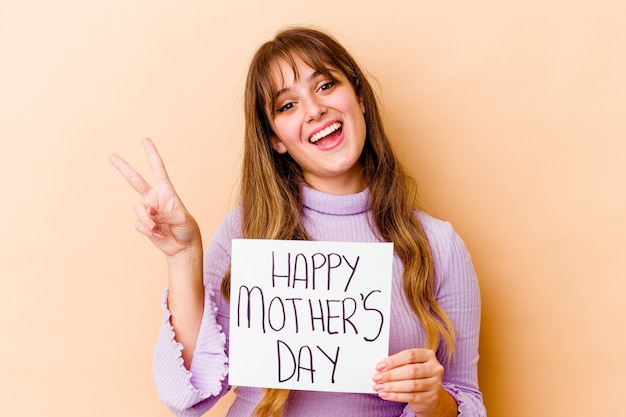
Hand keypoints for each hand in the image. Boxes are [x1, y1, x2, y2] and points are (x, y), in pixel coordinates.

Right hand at [109, 138, 201, 257]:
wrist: (183, 246)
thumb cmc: (187, 229)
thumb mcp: (181, 219)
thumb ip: (165, 214)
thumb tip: (149, 213)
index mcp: (166, 191)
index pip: (158, 169)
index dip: (151, 154)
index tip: (145, 140)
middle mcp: (155, 198)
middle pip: (135, 180)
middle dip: (123, 168)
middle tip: (110, 155)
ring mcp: (148, 211)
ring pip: (138, 210)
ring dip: (147, 220)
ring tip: (157, 228)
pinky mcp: (144, 224)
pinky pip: (139, 224)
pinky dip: (148, 231)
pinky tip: (158, 235)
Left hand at [372, 348, 455, 416]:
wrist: (429, 395)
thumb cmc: (416, 377)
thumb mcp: (410, 366)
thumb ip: (398, 364)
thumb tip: (381, 367)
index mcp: (428, 355)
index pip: (410, 355)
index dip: (393, 361)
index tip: (379, 366)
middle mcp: (434, 368)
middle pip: (410, 370)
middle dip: (391, 375)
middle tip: (377, 378)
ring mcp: (435, 384)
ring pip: (411, 385)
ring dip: (392, 386)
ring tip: (379, 387)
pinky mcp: (431, 397)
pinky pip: (411, 397)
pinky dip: (396, 396)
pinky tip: (386, 395)